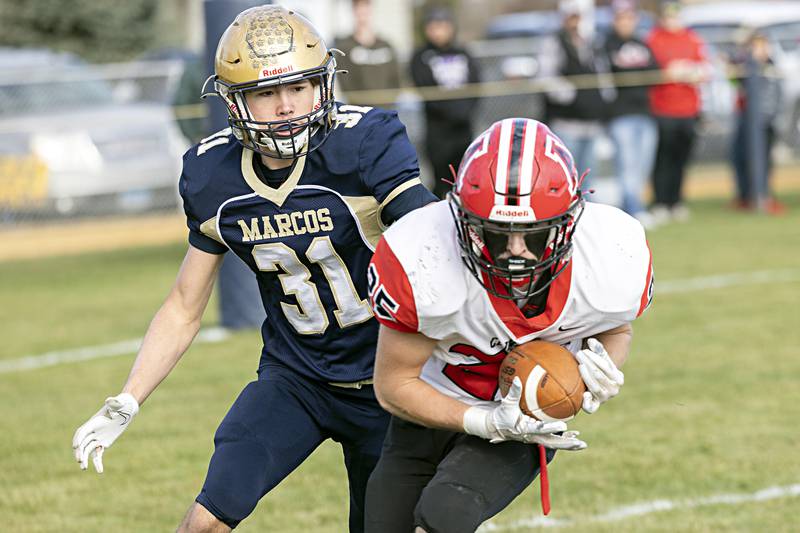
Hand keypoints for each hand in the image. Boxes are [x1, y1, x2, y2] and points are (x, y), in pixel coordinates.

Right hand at [72, 393, 138, 472]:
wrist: (126, 410)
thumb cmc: (122, 404)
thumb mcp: (118, 403)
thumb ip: (113, 402)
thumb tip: (110, 400)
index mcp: (94, 422)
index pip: (82, 432)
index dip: (78, 439)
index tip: (75, 447)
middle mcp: (93, 431)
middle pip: (82, 443)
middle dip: (79, 452)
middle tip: (79, 460)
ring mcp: (97, 438)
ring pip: (87, 450)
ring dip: (84, 459)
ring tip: (84, 468)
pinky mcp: (103, 443)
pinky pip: (98, 454)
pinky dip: (98, 462)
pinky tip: (100, 471)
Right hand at [463, 377, 585, 449]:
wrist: (496, 426)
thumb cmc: (501, 415)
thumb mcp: (506, 404)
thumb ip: (514, 392)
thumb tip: (519, 379)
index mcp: (524, 429)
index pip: (539, 429)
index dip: (551, 428)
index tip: (563, 426)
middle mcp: (532, 436)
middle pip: (551, 442)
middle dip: (566, 443)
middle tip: (580, 442)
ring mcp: (535, 438)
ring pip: (553, 443)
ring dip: (568, 443)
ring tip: (581, 443)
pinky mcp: (537, 437)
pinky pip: (552, 439)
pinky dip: (563, 438)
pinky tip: (573, 435)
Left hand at [575, 338, 623, 413]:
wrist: (597, 385)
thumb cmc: (599, 368)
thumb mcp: (601, 359)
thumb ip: (598, 349)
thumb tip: (591, 341)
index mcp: (618, 378)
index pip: (607, 367)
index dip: (595, 358)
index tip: (585, 350)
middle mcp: (614, 389)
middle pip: (600, 376)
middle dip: (589, 364)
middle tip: (578, 354)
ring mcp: (604, 398)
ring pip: (595, 387)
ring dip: (586, 376)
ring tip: (579, 365)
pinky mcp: (594, 405)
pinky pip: (591, 408)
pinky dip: (587, 403)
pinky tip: (584, 394)